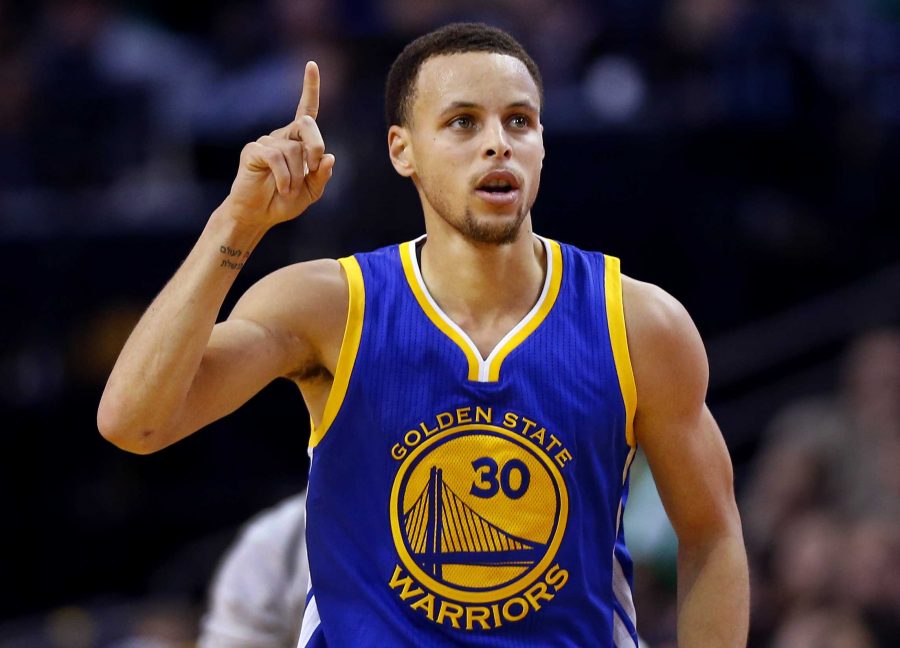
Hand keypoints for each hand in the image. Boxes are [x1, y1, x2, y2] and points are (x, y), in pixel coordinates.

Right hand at [224, 61, 335, 229]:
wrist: (258, 215)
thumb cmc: (284, 201)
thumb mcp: (312, 191)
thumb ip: (322, 175)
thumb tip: (330, 157)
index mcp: (298, 142)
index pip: (306, 110)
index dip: (310, 88)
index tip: (311, 65)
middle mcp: (282, 136)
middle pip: (307, 124)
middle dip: (316, 147)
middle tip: (314, 168)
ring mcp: (266, 142)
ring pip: (293, 149)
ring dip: (298, 175)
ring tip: (290, 190)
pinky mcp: (253, 150)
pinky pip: (276, 157)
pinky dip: (285, 177)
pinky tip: (282, 188)